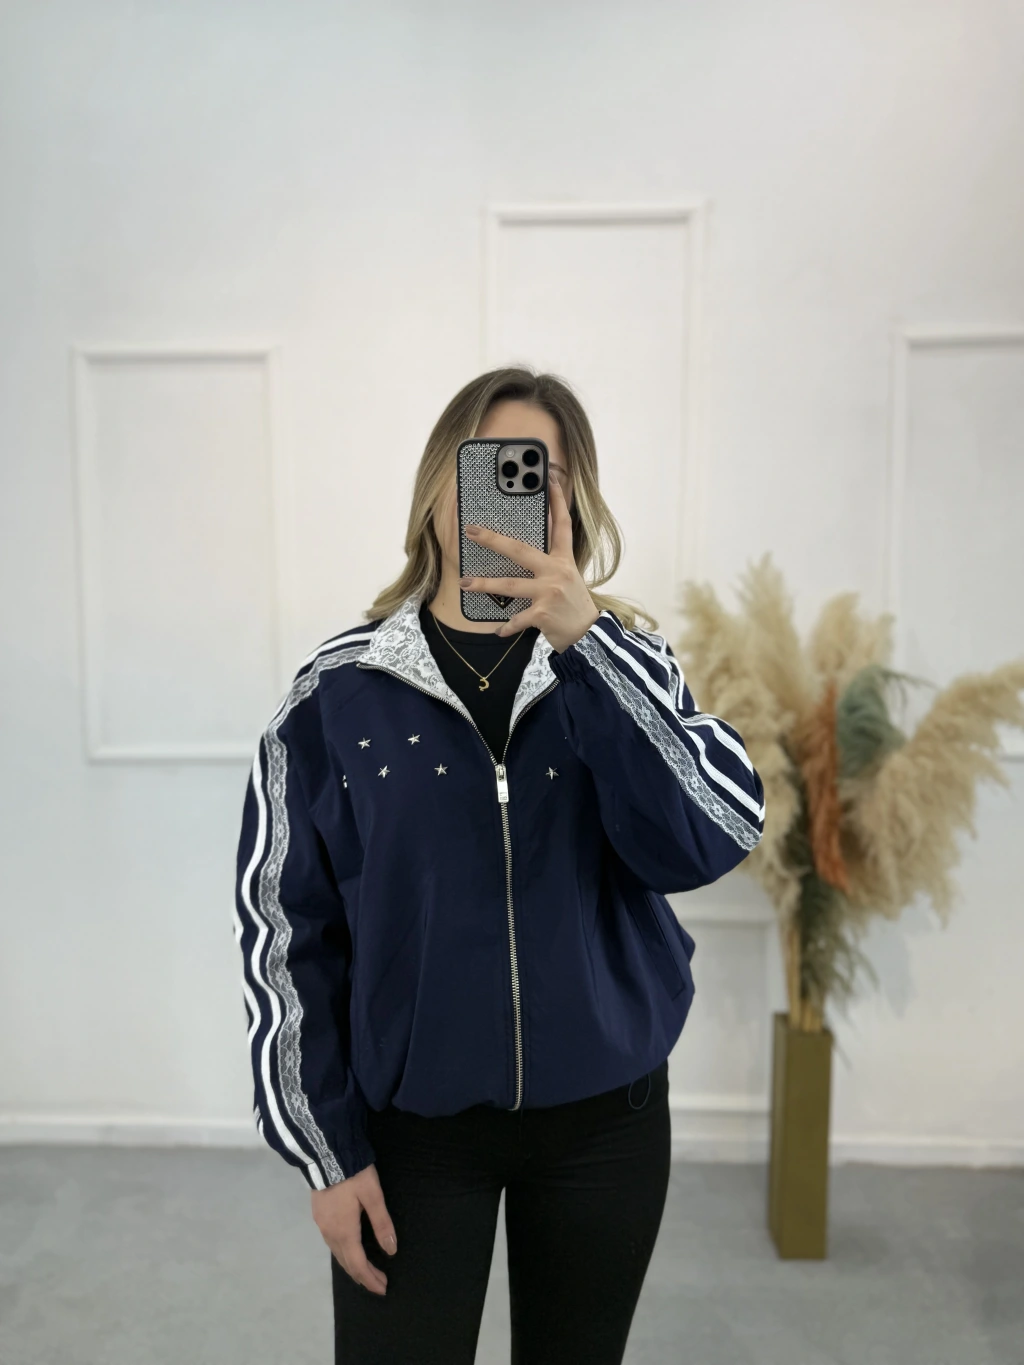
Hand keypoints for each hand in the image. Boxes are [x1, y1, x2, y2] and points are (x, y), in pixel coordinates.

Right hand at [311, 1162, 396, 1295]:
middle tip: (379, 1284)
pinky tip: (349, 1251)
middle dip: (363, 1276)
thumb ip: (382, 1223)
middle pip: (347, 1263)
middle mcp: (330, 1233)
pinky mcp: (318, 1215)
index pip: (358, 1264)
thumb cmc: (353, 1175)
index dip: (371, 1278)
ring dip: (352, 1266)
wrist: (326, 1153)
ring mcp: (321, 1225)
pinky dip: (343, 1254)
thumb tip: (391, 1250)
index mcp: (344, 1232)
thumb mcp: (373, 1195)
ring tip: (366, 1273)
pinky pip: (332, 1244)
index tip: (383, 1288)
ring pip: (337, 1254)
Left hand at [459, 476, 599, 651]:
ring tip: (464, 583)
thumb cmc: (574, 606)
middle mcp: (556, 572)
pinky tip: (497, 630)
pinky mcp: (543, 613)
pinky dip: (506, 626)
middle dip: (492, 540)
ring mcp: (549, 592)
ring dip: (484, 584)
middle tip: (471, 531)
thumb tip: (525, 555)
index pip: (561, 525)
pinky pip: (517, 618)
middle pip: (519, 550)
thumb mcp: (569, 579)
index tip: (550, 480)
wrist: (589, 635)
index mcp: (564, 560)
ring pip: (509, 584)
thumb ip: (551, 566)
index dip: (557, 501)